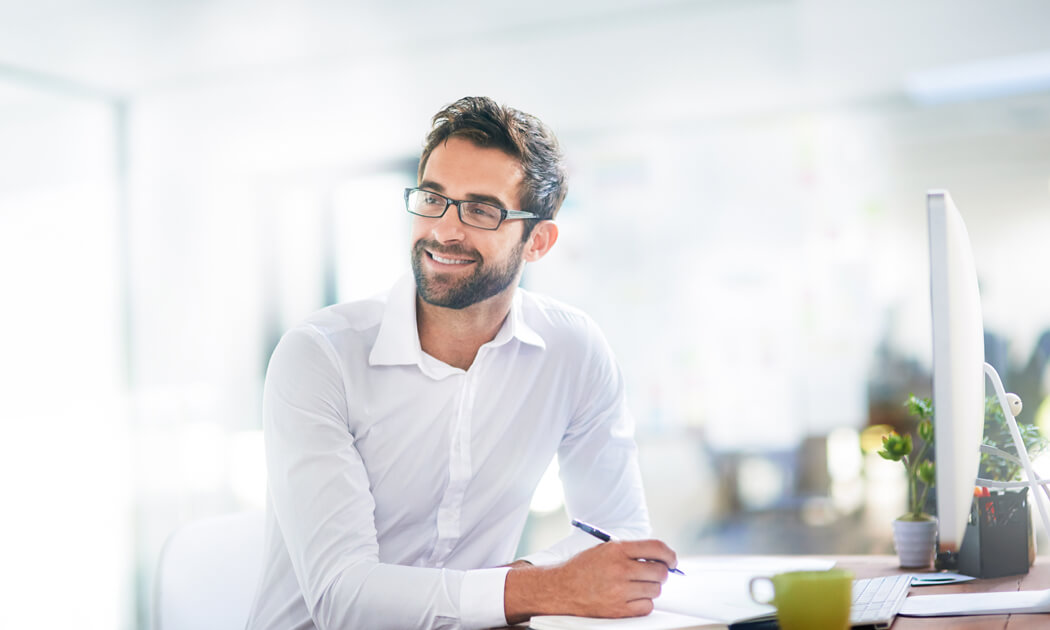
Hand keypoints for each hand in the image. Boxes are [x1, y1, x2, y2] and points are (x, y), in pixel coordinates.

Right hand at [504, 539, 677, 622]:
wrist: (561, 589)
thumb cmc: (583, 568)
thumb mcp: (605, 549)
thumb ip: (631, 551)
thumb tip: (661, 558)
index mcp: (617, 550)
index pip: (656, 548)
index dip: (670, 554)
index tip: (672, 560)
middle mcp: (620, 569)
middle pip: (660, 572)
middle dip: (661, 573)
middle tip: (654, 574)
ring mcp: (620, 591)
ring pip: (655, 590)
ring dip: (651, 588)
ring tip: (637, 586)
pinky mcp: (618, 609)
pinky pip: (647, 607)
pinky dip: (644, 603)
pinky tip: (632, 597)